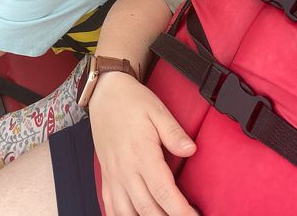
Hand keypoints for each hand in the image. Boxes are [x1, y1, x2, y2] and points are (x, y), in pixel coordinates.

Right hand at [90, 73, 196, 214]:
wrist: (105, 93)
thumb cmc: (132, 101)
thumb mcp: (157, 110)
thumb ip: (174, 132)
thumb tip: (191, 150)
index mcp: (141, 153)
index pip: (163, 191)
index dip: (180, 210)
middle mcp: (125, 169)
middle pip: (147, 209)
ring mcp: (113, 176)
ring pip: (127, 213)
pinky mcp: (107, 177)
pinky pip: (110, 207)